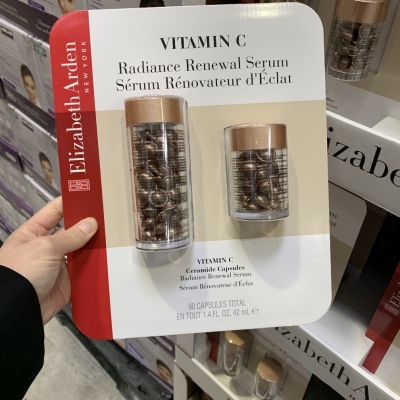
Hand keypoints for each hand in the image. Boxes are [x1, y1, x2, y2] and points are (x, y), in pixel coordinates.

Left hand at [0, 197, 97, 323]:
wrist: (17, 310)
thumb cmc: (17, 275)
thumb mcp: (45, 248)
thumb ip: (70, 236)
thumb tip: (90, 224)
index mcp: (34, 232)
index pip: (55, 211)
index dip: (70, 202)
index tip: (88, 195)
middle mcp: (46, 247)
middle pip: (71, 231)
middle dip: (87, 225)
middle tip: (106, 217)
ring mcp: (57, 263)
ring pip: (81, 250)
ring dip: (93, 245)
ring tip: (111, 236)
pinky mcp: (67, 280)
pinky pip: (85, 270)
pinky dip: (95, 265)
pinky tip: (106, 257)